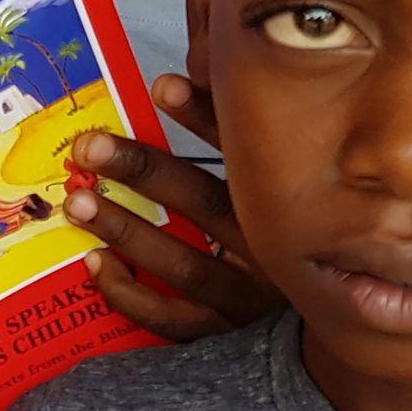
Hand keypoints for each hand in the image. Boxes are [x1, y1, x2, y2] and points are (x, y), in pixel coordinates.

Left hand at [64, 74, 280, 340]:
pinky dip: (130, 292)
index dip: (205, 117)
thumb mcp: (268, 178)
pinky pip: (173, 318)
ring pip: (184, 264)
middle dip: (144, 171)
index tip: (161, 86)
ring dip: (126, 230)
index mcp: (288, 203)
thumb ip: (234, 134)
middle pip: (207, 205)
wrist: (330, 310)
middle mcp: (274, 252)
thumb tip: (181, 79)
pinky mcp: (223, 332)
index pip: (246, 153)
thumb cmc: (282, 227)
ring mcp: (249, 298)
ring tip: (80, 202)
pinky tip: (96, 262)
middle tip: (89, 146)